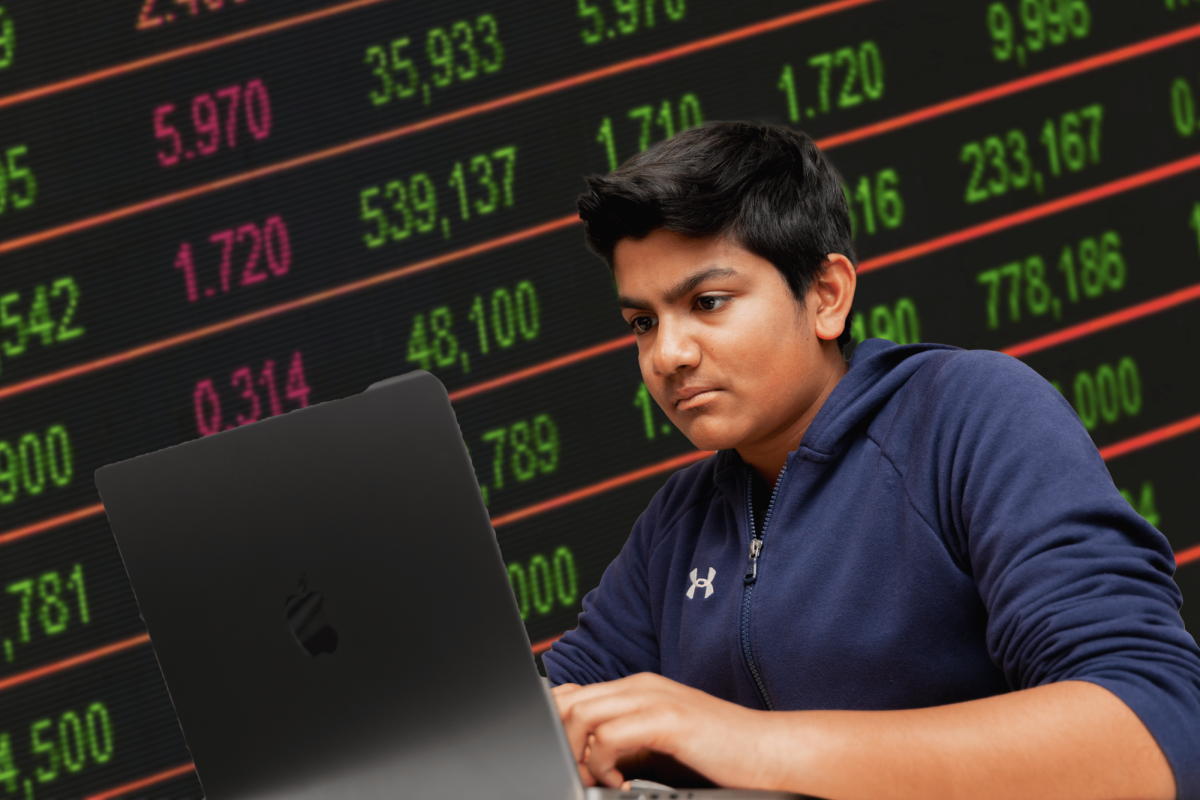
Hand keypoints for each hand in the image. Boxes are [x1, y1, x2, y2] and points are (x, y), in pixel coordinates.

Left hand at [551, 673, 772, 789]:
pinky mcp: (668, 719)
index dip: (558, 729)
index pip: (572, 694)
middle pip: (568, 701)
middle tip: (580, 774)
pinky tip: (623, 782)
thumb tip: (585, 761)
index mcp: (636, 689)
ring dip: (579, 754)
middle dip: (561, 743)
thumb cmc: (719, 752)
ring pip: (580, 714)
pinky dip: (605, 764)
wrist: (769, 750)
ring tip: (600, 778)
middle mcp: (640, 686)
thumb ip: (623, 746)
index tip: (569, 763)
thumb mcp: (659, 747)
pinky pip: (610, 735)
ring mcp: (653, 698)